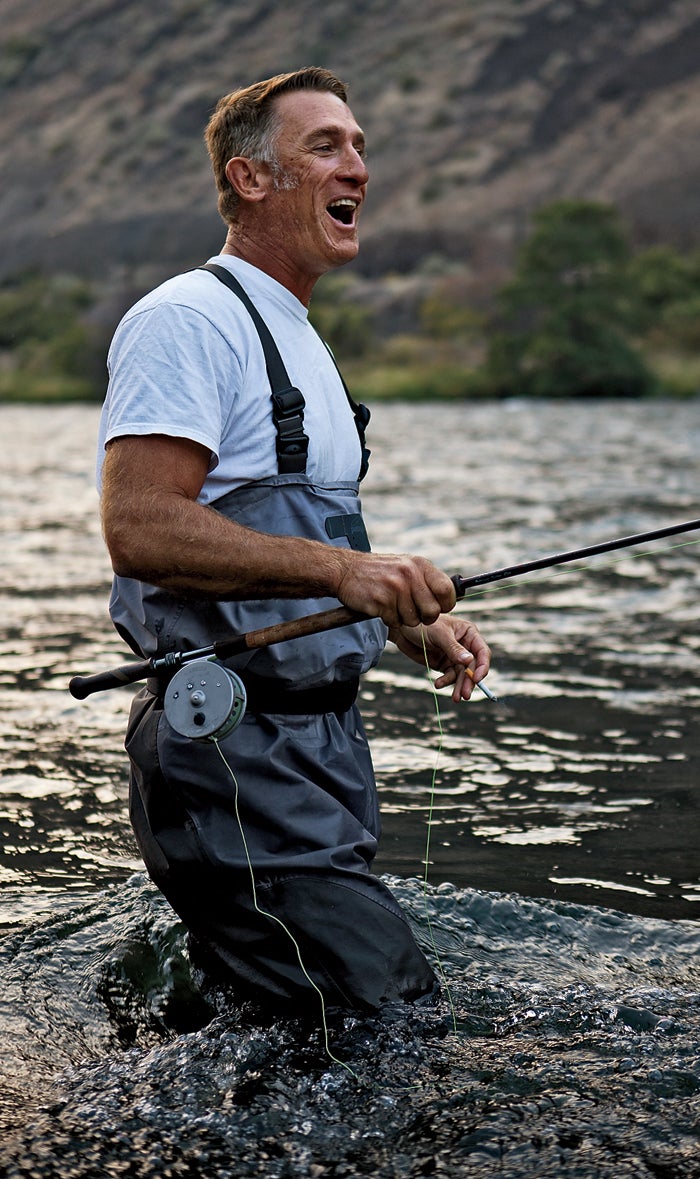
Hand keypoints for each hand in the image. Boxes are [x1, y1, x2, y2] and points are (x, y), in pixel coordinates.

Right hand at [335, 552, 455, 628]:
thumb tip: (451, 596)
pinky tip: (382, 607)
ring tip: (393, 605)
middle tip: (412, 611)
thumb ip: (427, 580)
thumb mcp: (407, 566)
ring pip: (414, 620)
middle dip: (424, 617)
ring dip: (404, 619)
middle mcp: (410, 574)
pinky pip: (395, 621)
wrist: (346, 570)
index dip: (445, 604)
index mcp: (420, 565)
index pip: (447, 590)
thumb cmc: (380, 572)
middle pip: (432, 611)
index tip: (438, 607)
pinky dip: (389, 619)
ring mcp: (395, 587)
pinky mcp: (381, 601)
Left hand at [391, 615, 490, 701]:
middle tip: (465, 695)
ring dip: (458, 686)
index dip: (482, 666)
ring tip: (455, 698)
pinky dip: (445, 682)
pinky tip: (438, 684)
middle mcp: (465, 646)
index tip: (476, 679)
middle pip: (472, 667)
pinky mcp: (444, 665)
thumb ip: (454, 648)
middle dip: (468, 681)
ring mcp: (455, 657)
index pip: (482, 652)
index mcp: (469, 633)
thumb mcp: (439, 634)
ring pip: (462, 675)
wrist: (402, 630)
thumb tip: (469, 661)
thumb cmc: (422, 624)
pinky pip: (449, 676)